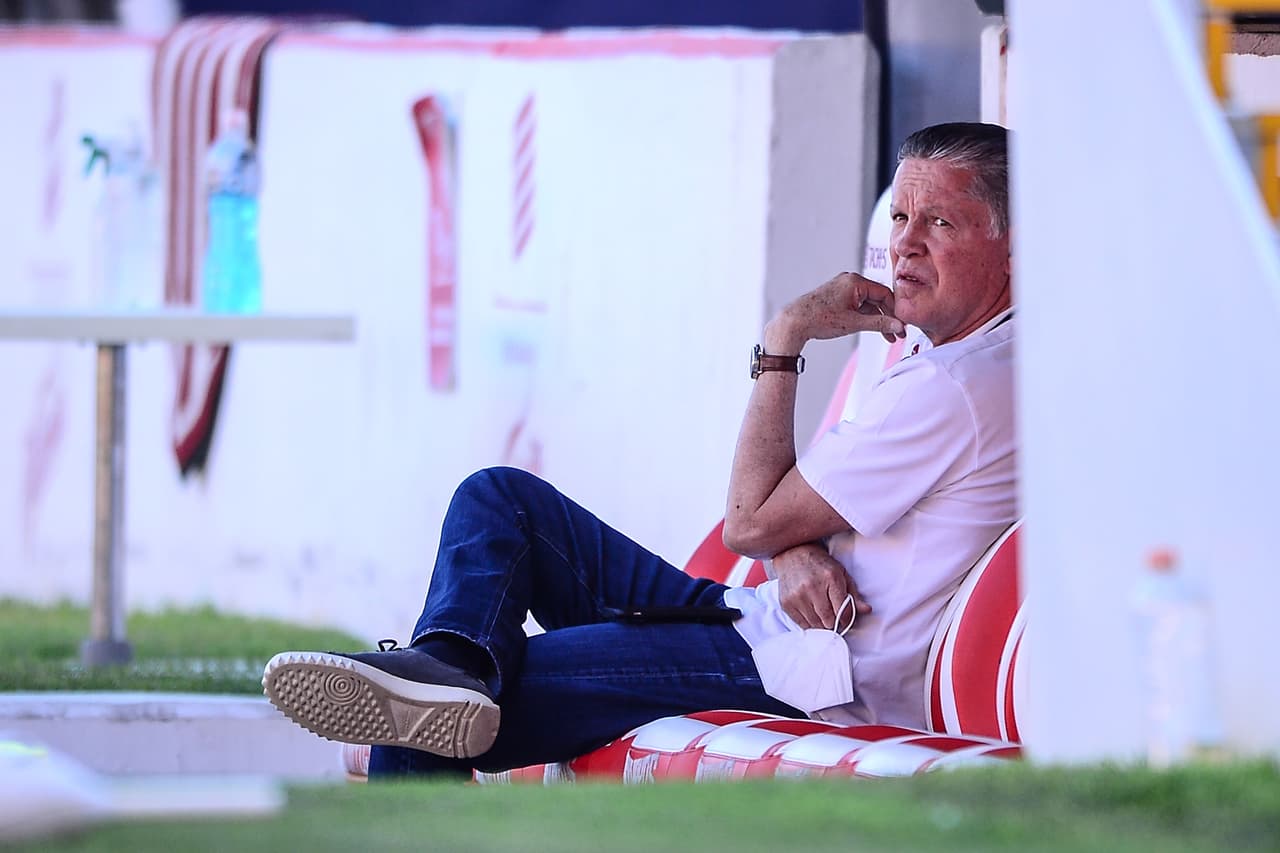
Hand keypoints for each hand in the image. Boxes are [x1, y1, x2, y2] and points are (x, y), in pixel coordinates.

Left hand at [766, 273, 905, 352]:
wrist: (794, 322)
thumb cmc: (819, 319)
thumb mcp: (853, 323)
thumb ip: (879, 324)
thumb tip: (898, 326)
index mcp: (855, 282)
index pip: (884, 294)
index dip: (895, 311)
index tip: (902, 326)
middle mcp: (849, 281)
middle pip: (877, 298)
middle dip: (888, 317)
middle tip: (898, 334)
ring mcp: (842, 288)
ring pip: (868, 303)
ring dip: (877, 319)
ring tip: (887, 336)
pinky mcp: (837, 296)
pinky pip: (858, 304)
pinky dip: (865, 316)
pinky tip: (873, 329)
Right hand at [772, 542, 870, 629]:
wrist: (792, 554)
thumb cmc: (820, 564)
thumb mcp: (841, 574)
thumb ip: (854, 594)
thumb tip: (867, 610)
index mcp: (830, 578)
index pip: (843, 611)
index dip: (847, 619)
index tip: (845, 618)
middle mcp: (812, 587)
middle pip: (829, 621)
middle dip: (834, 622)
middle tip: (834, 616)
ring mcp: (797, 596)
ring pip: (816, 626)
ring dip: (822, 624)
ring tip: (822, 613)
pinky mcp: (786, 603)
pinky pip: (802, 625)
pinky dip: (809, 623)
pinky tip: (811, 612)